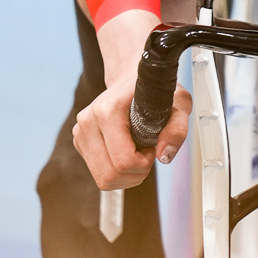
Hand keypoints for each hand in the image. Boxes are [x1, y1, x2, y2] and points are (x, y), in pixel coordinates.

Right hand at [71, 8, 189, 190]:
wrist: (130, 77)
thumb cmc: (153, 90)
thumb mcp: (178, 103)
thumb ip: (177, 129)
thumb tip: (164, 156)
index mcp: (107, 111)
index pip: (123, 161)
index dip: (144, 164)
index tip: (152, 148)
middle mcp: (88, 122)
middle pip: (110, 175)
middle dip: (135, 174)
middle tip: (146, 153)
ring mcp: (80, 132)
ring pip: (102, 179)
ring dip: (126, 175)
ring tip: (137, 152)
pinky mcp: (79, 141)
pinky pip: (99, 174)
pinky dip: (116, 171)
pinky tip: (126, 152)